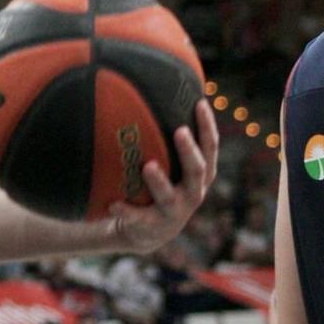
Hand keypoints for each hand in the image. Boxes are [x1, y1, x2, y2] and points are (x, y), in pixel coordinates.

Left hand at [107, 100, 218, 251]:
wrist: (147, 231)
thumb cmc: (161, 186)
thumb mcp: (171, 166)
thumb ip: (167, 139)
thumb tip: (157, 92)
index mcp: (200, 175)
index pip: (210, 148)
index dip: (207, 126)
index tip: (199, 103)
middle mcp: (193, 193)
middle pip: (197, 170)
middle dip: (189, 151)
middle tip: (179, 131)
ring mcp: (174, 212)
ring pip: (169, 196)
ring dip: (159, 181)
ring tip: (148, 166)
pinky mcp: (153, 226)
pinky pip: (139, 218)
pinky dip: (127, 211)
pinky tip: (113, 203)